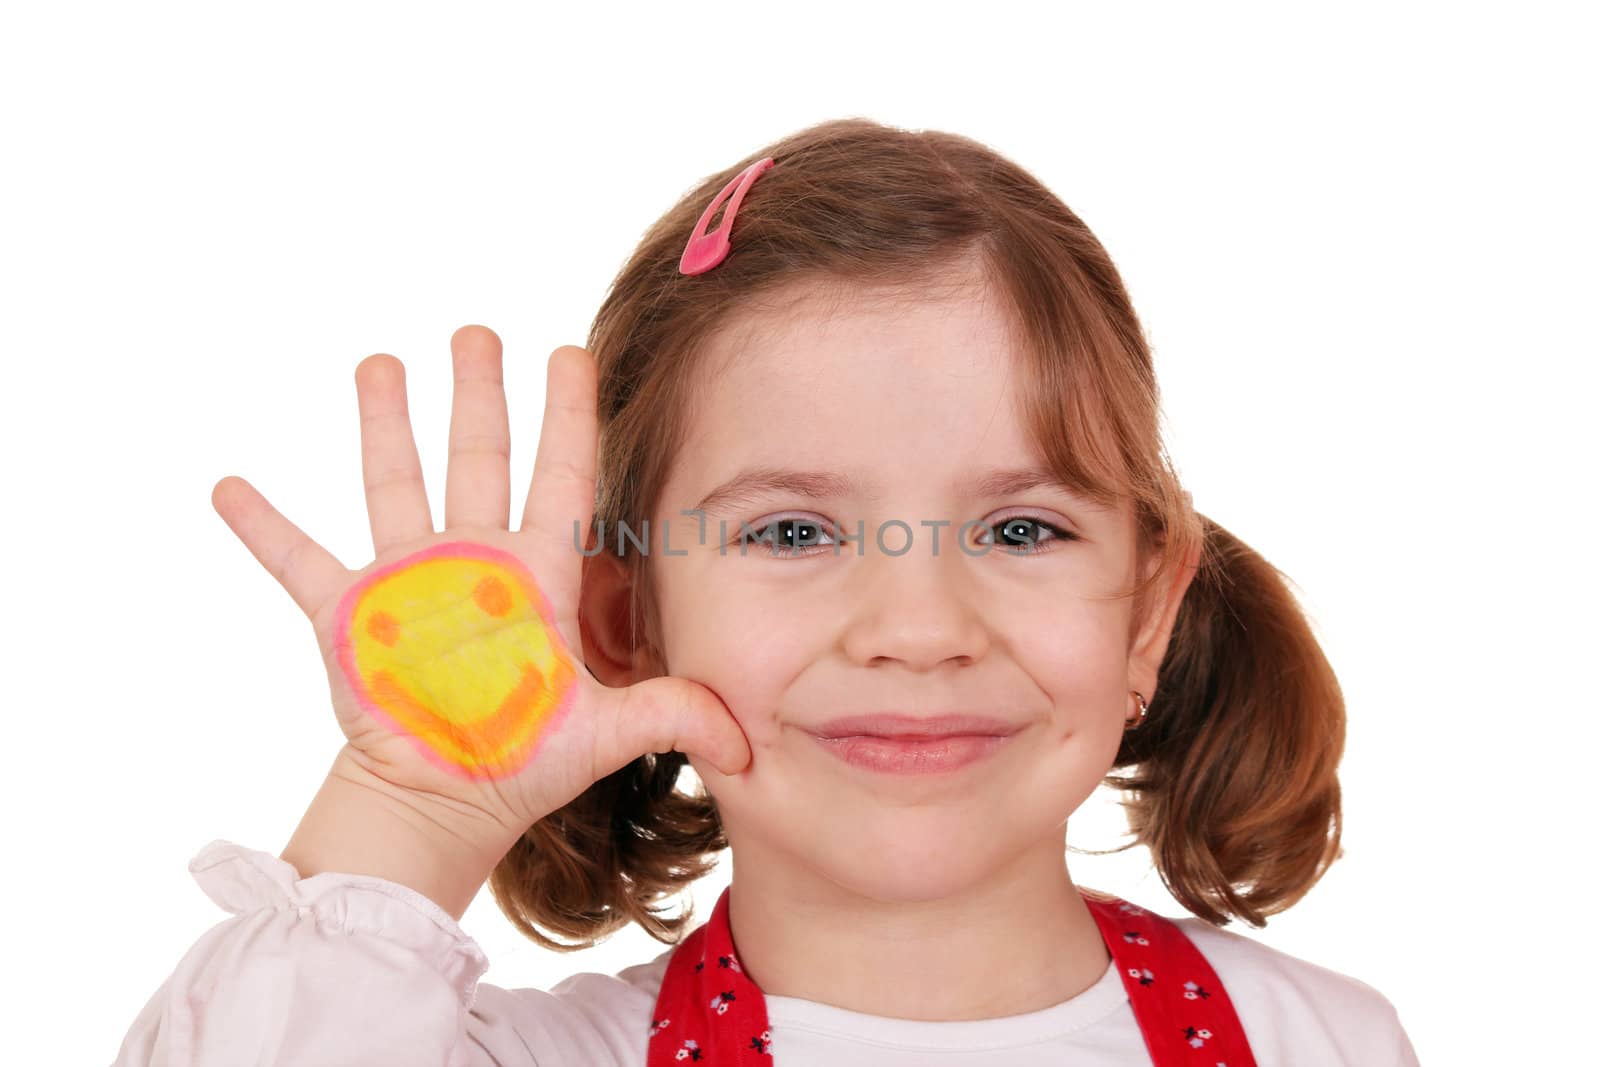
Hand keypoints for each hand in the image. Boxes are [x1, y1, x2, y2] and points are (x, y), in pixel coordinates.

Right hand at [210, 326, 751, 840]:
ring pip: (394, 482)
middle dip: (480, 393)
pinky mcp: (347, 617)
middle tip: (477, 329)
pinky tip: (229, 487)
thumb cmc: (525, 761)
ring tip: (378, 360)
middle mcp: (473, 562)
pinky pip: (298, 561)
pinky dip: (263, 528)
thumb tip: (748, 742)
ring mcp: (407, 583)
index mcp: (537, 577)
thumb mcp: (607, 732)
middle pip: (479, 457)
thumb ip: (672, 715)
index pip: (564, 477)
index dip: (571, 416)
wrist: (447, 803)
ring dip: (385, 424)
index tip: (574, 352)